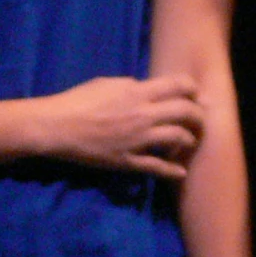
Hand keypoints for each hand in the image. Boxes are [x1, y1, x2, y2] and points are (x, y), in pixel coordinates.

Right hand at [38, 75, 204, 177]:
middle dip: (198, 115)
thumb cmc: (77, 100)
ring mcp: (138, 140)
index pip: (178, 85)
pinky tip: (180, 172)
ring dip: (189, 140)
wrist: (56, 127)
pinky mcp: (129, 161)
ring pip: (178, 138)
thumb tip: (147, 90)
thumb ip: (131, 86)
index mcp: (137, 92)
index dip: (193, 89)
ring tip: (188, 142)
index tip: (195, 95)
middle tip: (198, 119)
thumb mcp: (106, 83)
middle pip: (186, 112)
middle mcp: (143, 114)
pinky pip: (157, 167)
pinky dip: (173, 171)